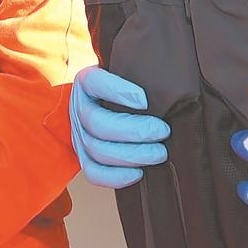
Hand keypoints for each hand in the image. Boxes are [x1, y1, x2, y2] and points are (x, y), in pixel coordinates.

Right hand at [70, 65, 169, 187]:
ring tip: (159, 153)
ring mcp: (79, 135)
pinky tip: (139, 173)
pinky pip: (94, 173)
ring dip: (131, 155)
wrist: (99, 105)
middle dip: (135, 130)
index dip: (118, 92)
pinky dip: (116, 177)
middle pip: (98, 123)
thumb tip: (169, 75)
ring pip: (98, 150)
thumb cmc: (122, 87)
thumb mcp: (125, 71)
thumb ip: (139, 70)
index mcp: (86, 82)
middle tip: (163, 131)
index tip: (145, 100)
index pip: (94, 82)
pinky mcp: (84, 158)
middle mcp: (78, 108)